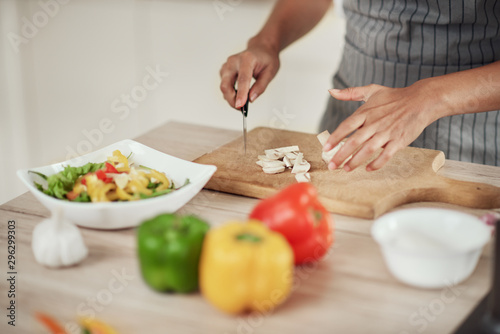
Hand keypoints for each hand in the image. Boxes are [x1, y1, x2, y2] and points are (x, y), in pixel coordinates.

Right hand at [219, 38, 279, 108]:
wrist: (261, 48)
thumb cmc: (266, 59)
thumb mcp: (270, 72)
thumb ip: (260, 86)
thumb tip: (251, 99)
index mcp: (247, 59)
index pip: (242, 79)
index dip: (241, 94)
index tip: (241, 106)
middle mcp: (233, 61)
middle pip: (226, 84)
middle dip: (232, 99)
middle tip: (241, 109)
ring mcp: (227, 65)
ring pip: (223, 86)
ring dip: (231, 98)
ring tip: (243, 103)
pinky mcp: (224, 70)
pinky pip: (224, 85)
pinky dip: (230, 93)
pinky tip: (239, 95)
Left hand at [323, 82, 437, 171]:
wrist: (421, 101)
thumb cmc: (394, 97)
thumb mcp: (371, 90)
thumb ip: (350, 93)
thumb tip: (331, 91)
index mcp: (366, 112)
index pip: (346, 126)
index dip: (335, 137)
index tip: (326, 147)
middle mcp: (375, 123)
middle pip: (354, 141)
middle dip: (341, 154)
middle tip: (332, 165)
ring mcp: (387, 132)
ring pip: (368, 150)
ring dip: (355, 161)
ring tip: (346, 169)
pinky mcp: (399, 141)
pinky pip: (386, 155)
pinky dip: (377, 163)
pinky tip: (368, 169)